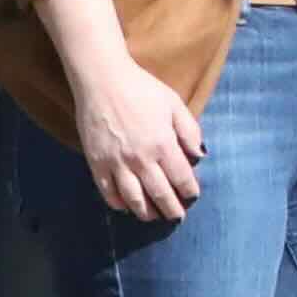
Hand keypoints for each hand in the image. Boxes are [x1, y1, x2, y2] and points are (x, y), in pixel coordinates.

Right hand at [68, 58, 207, 227]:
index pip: (181, 178)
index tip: (192, 196)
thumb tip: (199, 156)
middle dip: (171, 208)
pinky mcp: (97, 163)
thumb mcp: (174, 104)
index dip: (189, 190)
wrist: (102, 80)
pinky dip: (118, 204)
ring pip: (134, 199)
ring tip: (153, 217)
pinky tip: (126, 207)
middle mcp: (141, 159)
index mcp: (163, 144)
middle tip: (176, 216)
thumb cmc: (141, 88)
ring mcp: (117, 163)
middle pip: (160, 193)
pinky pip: (108, 192)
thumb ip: (190, 131)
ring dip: (146, 212)